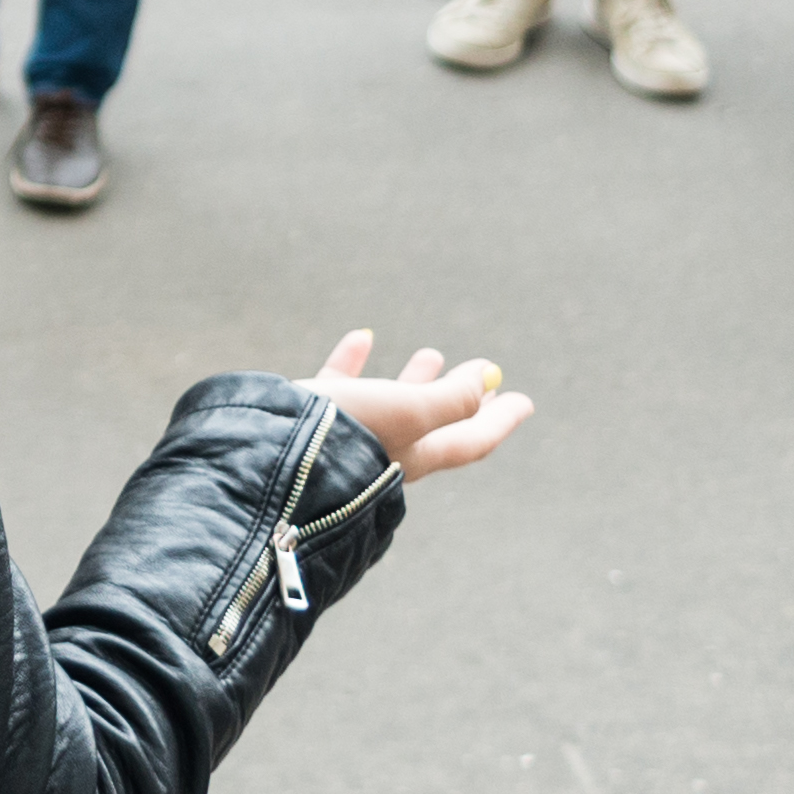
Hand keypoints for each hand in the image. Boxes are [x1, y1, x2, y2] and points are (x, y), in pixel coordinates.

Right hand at [316, 331, 530, 482]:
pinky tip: (362, 337)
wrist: (267, 456)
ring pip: (393, 404)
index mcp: (415, 456)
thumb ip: (451, 396)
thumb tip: (489, 378)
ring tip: (431, 354)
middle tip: (485, 382)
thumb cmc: (344, 434)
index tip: (525, 401)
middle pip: (435, 423)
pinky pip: (343, 386)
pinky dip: (356, 362)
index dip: (501, 420)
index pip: (471, 440)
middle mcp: (385, 451)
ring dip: (416, 379)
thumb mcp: (407, 411)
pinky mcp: (313, 421)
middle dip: (461, 400)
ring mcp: (349, 437)